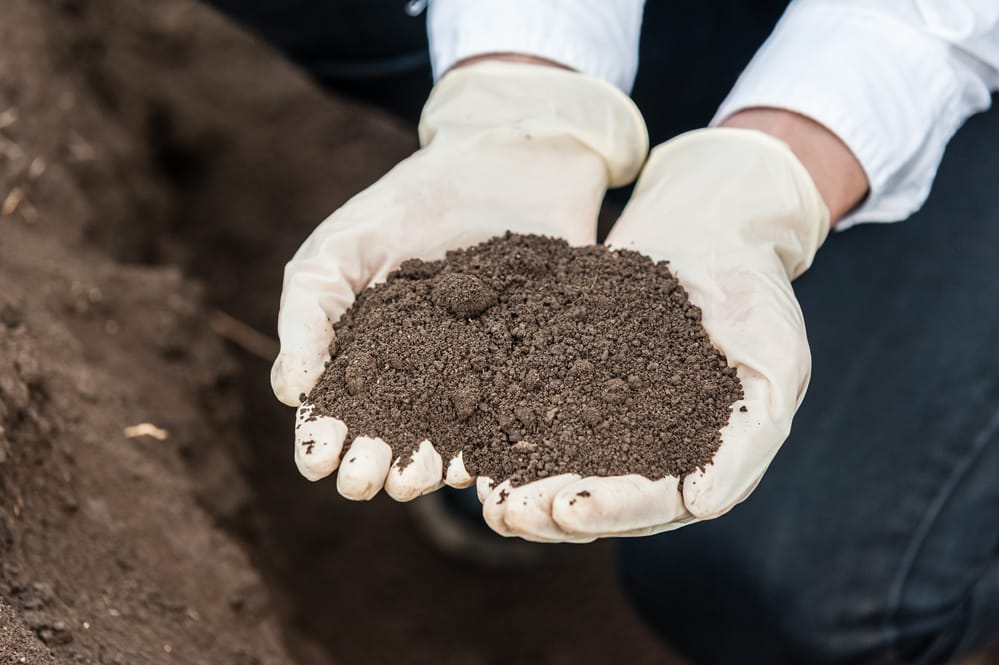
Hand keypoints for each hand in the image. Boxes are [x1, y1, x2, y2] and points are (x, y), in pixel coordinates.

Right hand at [272, 61, 646, 500]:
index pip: (337, 411)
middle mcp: (418, 380)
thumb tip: (290, 390)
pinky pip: (512, 418)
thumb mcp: (341, 247)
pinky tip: (480, 463)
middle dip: (372, 463)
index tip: (317, 459)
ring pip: (448, 439)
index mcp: (365, 358)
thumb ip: (308, 313)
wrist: (505, 163)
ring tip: (415, 478)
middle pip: (390, 438)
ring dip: (427, 468)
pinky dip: (497, 445)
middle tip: (364, 479)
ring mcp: (476, 379)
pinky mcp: (530, 370)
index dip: (322, 438)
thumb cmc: (407, 205)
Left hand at [480, 127, 830, 540]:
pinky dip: (507, 432)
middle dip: (550, 512)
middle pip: (599, 498)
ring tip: (481, 495)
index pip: (656, 504)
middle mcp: (652, 450)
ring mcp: (612, 418)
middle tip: (504, 515)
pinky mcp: (575, 381)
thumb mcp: (776, 361)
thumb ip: (749, 439)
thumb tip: (703, 504)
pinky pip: (537, 413)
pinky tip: (471, 442)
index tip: (566, 509)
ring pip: (562, 467)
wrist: (711, 221)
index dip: (613, 511)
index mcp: (702, 459)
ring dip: (522, 486)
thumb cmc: (756, 289)